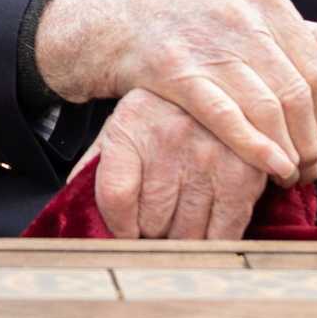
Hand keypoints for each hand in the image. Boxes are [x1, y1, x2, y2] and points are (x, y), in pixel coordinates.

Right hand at [35, 0, 316, 184]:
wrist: (123, 20)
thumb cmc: (196, 25)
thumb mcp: (252, 16)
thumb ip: (310, 39)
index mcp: (266, 2)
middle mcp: (241, 17)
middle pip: (297, 91)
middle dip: (310, 138)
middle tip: (310, 166)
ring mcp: (207, 43)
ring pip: (267, 107)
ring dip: (286, 149)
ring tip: (289, 173)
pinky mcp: (175, 71)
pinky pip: (226, 116)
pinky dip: (255, 146)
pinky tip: (270, 166)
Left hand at [72, 88, 268, 238]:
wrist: (215, 77)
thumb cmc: (160, 113)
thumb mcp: (123, 125)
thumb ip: (97, 165)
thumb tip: (71, 205)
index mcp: (131, 124)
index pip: (115, 197)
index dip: (119, 226)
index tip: (127, 230)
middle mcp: (170, 138)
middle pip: (151, 222)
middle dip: (152, 230)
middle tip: (159, 219)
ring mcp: (211, 156)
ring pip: (186, 234)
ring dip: (181, 237)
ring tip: (182, 218)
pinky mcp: (245, 175)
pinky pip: (223, 234)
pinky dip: (213, 240)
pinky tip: (207, 225)